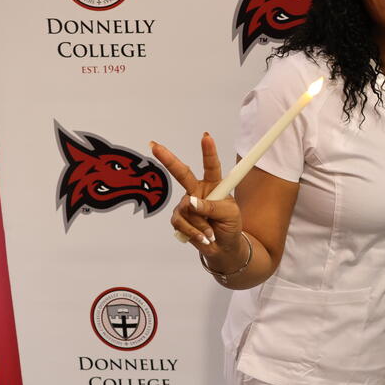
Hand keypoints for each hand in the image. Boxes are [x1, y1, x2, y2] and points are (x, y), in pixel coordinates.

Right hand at [151, 134, 242, 260]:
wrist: (223, 247)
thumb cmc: (230, 225)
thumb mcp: (229, 214)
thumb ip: (212, 206)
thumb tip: (191, 203)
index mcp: (214, 185)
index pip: (211, 166)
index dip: (208, 152)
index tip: (206, 137)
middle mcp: (197, 191)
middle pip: (181, 173)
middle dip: (168, 159)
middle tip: (154, 146)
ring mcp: (186, 204)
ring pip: (187, 209)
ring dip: (201, 224)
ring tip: (212, 232)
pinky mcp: (179, 218)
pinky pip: (181, 222)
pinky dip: (194, 231)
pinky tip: (203, 237)